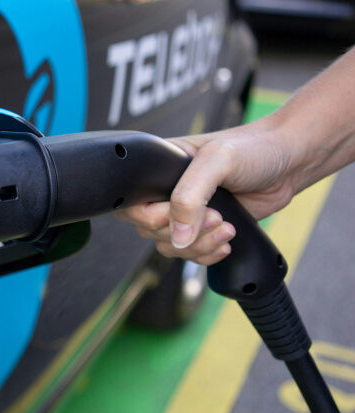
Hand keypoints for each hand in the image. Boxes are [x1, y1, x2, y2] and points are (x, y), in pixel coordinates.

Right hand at [114, 119, 298, 264]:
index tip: (179, 212)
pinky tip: (226, 240)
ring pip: (170, 246)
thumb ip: (190, 197)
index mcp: (159, 168)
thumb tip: (177, 236)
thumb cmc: (254, 149)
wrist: (290, 162)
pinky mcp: (204, 229)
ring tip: (227, 227)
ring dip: (199, 246)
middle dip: (184, 232)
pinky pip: (190, 254)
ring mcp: (185, 212)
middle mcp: (167, 192)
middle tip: (216, 216)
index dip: (150, 216)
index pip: (132, 203)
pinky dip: (207, 254)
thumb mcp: (217, 161)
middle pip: (149, 230)